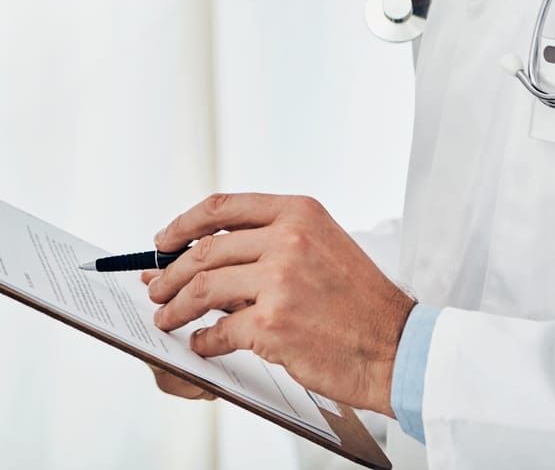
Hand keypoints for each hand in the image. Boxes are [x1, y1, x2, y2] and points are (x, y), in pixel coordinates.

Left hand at [146, 193, 414, 414]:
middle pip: (205, 250)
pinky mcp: (272, 325)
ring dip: (176, 307)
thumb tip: (203, 254)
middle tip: (155, 288)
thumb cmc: (360, 303)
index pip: (222, 207)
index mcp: (297, 213)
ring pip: (203, 289)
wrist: (399, 347)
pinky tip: (201, 344)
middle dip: (170, 273)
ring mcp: (278, 281)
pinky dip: (203, 340)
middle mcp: (287, 239)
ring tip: (166, 318)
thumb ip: (269, 243)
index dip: (183, 224)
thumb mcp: (322, 247)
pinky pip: (219, 331)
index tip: (163, 241)